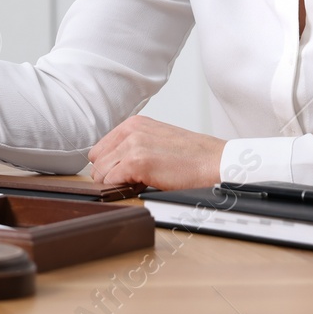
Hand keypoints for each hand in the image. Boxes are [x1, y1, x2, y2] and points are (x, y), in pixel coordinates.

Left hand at [88, 115, 224, 189]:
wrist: (215, 161)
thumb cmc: (191, 156)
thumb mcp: (156, 139)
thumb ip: (133, 145)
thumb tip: (112, 164)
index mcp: (133, 124)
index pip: (100, 149)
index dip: (109, 165)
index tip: (121, 174)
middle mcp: (130, 130)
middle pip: (97, 161)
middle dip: (110, 175)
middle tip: (131, 181)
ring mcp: (132, 145)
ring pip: (101, 173)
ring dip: (116, 183)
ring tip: (139, 183)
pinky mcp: (137, 162)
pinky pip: (112, 182)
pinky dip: (122, 189)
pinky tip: (142, 186)